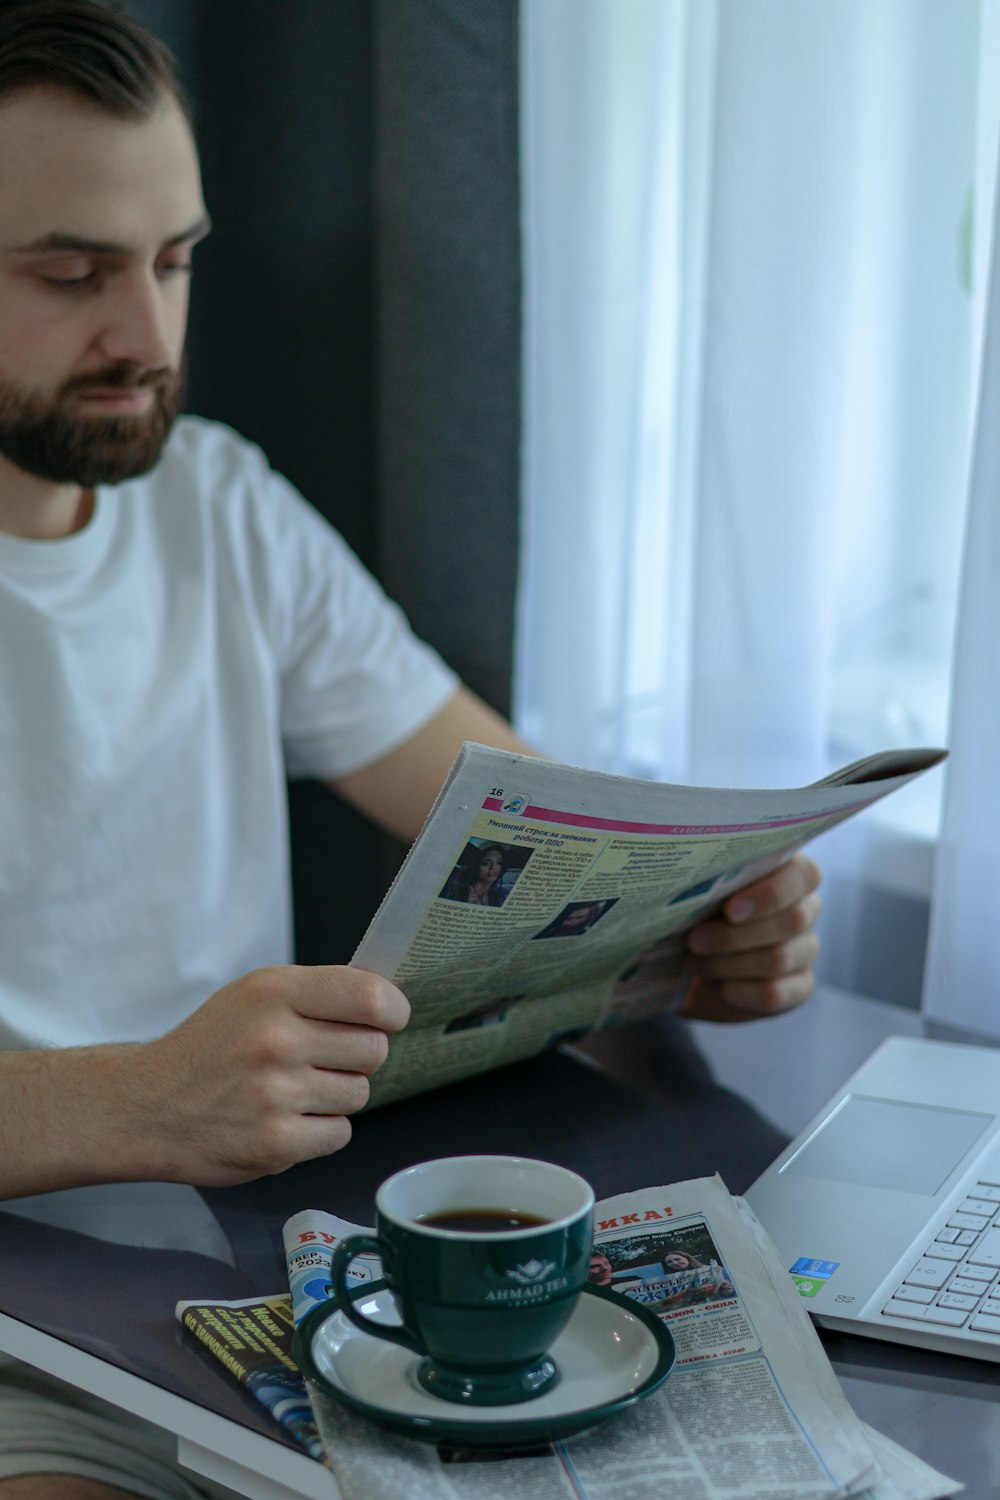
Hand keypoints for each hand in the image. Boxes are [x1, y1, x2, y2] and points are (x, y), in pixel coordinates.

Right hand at [129, 966, 409, 1185]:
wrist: (148, 1106)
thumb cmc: (212, 1046)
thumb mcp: (255, 995)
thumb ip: (318, 995)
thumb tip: (387, 1004)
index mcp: (274, 992)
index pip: (371, 997)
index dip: (392, 1010)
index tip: (388, 1018)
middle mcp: (276, 1040)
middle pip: (374, 1049)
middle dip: (358, 1056)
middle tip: (321, 1059)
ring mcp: (275, 1095)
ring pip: (359, 1094)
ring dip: (336, 1095)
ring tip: (292, 1090)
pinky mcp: (275, 1144)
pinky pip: (340, 1134)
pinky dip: (320, 1131)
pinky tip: (285, 1119)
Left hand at [681, 853, 820, 1021]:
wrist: (691, 960)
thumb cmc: (698, 912)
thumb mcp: (702, 891)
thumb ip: (712, 880)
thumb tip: (694, 879)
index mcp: (789, 873)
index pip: (803, 876)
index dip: (770, 894)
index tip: (730, 909)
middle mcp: (805, 909)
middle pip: (792, 921)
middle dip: (736, 934)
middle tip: (695, 940)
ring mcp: (805, 949)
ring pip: (779, 958)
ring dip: (729, 963)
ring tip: (696, 962)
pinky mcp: (798, 986)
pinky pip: (776, 993)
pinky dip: (741, 992)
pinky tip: (720, 987)